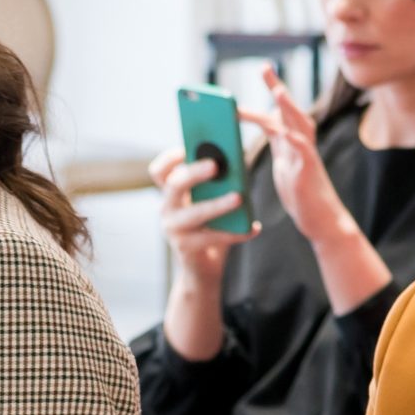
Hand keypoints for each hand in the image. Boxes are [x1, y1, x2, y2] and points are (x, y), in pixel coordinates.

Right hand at [148, 146, 259, 284]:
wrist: (202, 267)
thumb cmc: (209, 227)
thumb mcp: (209, 202)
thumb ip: (216, 184)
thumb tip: (237, 161)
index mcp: (171, 194)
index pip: (160, 172)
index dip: (171, 158)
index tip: (188, 147)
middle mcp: (167, 209)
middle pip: (174, 185)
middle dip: (194, 173)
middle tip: (216, 165)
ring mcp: (173, 230)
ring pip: (194, 213)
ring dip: (217, 204)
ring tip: (239, 197)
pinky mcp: (186, 248)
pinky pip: (214, 237)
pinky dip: (237, 233)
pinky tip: (254, 228)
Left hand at [237, 66, 357, 251]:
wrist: (320, 220)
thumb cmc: (301, 193)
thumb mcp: (283, 162)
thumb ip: (278, 141)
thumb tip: (269, 121)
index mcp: (291, 141)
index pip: (279, 111)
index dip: (273, 89)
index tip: (264, 67)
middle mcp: (301, 144)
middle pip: (290, 111)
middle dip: (278, 88)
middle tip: (264, 68)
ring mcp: (307, 157)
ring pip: (300, 126)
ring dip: (289, 108)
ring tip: (277, 91)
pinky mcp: (310, 173)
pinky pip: (305, 154)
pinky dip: (297, 142)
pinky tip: (286, 132)